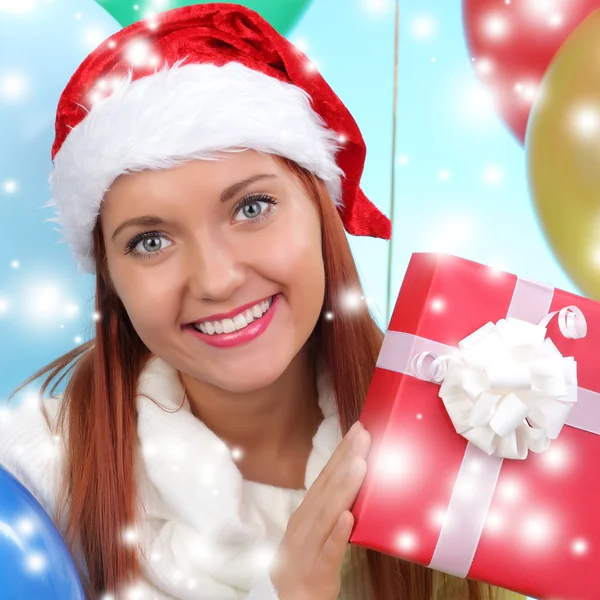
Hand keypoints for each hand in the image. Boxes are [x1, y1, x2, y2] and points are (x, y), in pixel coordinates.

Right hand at [270, 421, 370, 599]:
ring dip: (343, 488)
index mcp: (306, 511)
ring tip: (360, 466)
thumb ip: (332, 504)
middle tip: (364, 436)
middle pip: (326, 488)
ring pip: (327, 514)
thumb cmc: (309, 559)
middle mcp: (304, 524)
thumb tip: (354, 474)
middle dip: (346, 460)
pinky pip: (328, 551)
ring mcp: (307, 546)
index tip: (358, 429)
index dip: (341, 452)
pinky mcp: (316, 571)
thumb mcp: (317, 528)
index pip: (325, 476)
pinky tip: (348, 517)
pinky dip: (337, 533)